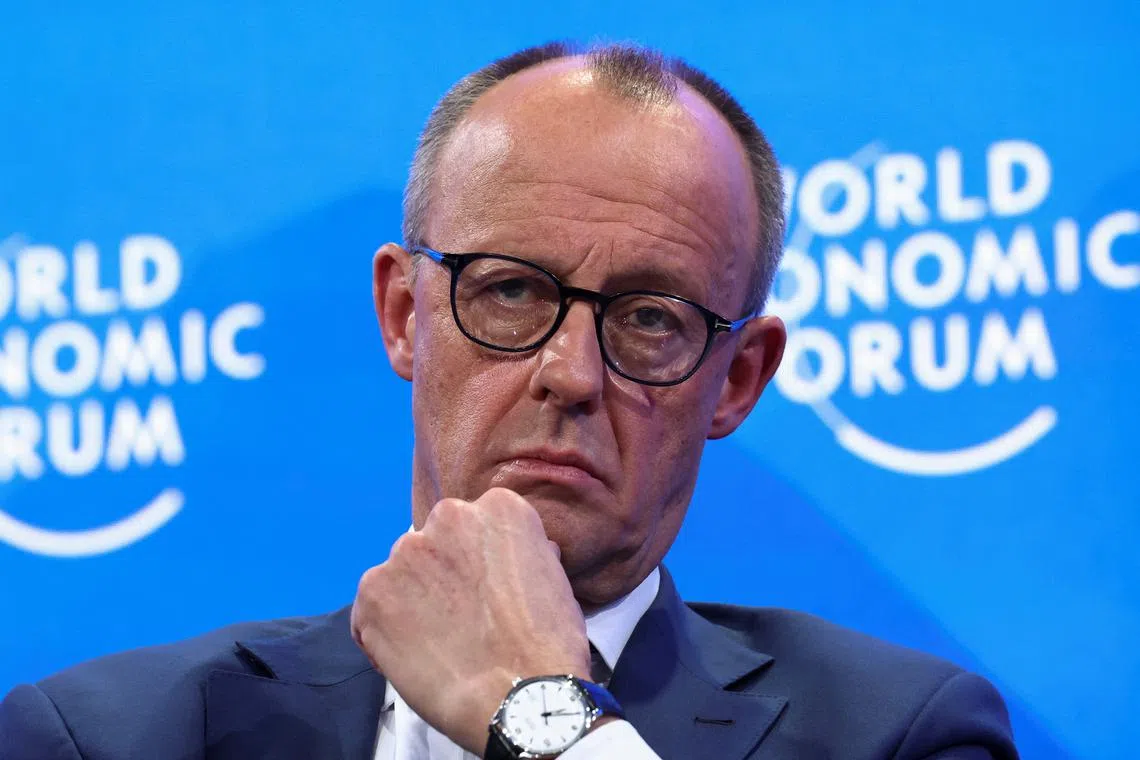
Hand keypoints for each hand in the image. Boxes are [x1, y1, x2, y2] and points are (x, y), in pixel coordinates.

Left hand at [350, 487, 591, 753]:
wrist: (518, 697)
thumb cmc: (547, 644)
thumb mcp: (553, 579)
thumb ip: (524, 555)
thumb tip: (514, 555)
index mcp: (499, 508)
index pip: (478, 524)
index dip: (480, 561)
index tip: (487, 589)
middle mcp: (449, 517)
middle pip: (437, 542)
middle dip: (443, 572)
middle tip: (461, 615)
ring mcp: (405, 553)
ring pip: (403, 573)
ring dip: (413, 598)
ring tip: (436, 641)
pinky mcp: (373, 591)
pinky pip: (371, 607)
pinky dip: (384, 630)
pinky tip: (413, 655)